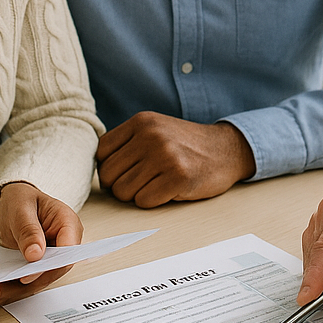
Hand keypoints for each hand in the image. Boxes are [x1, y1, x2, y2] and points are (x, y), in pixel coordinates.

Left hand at [0, 181, 82, 287]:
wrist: (16, 201)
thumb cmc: (20, 201)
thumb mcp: (20, 212)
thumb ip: (28, 232)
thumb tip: (35, 255)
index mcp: (67, 220)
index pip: (68, 249)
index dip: (51, 264)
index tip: (30, 273)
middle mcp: (69, 235)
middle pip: (63, 264)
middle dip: (43, 274)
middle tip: (19, 280)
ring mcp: (61, 247)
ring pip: (55, 271)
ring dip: (37, 278)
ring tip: (16, 280)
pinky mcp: (51, 256)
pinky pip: (46, 271)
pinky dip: (34, 276)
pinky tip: (19, 277)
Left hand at [96, 113, 255, 206]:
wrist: (226, 149)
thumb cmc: (185, 145)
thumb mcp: (155, 129)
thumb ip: (127, 142)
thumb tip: (96, 168)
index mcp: (141, 121)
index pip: (101, 152)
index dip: (109, 168)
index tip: (126, 171)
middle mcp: (151, 135)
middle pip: (109, 175)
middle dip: (121, 185)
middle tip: (143, 181)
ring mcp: (165, 155)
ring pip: (123, 191)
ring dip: (136, 195)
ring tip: (156, 184)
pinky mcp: (178, 177)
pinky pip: (143, 201)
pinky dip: (152, 201)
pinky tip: (168, 190)